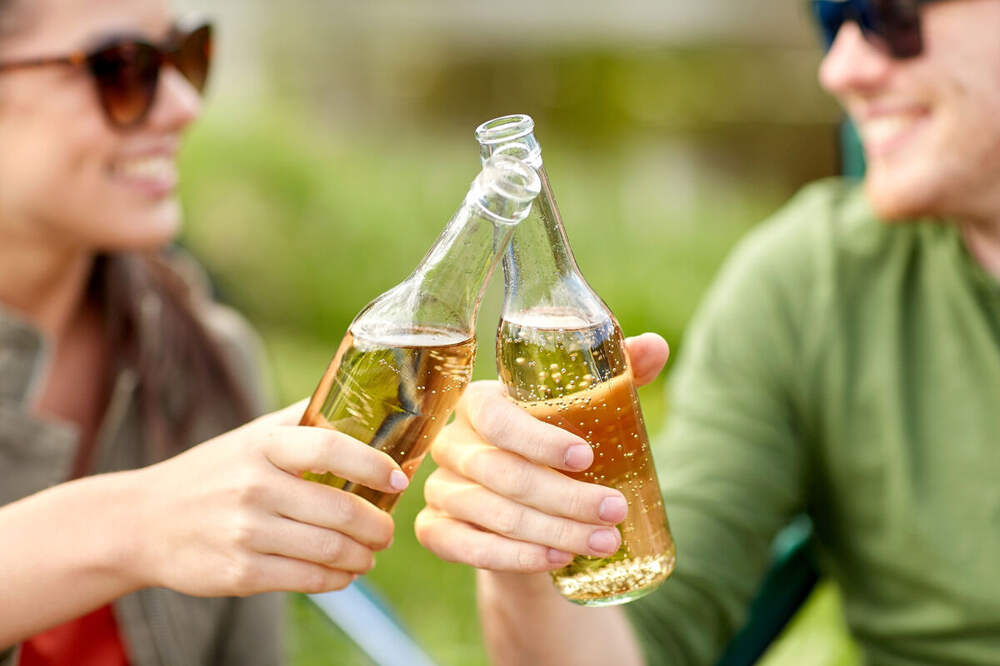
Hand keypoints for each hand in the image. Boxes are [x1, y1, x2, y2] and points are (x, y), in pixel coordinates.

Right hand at [127, 400, 408, 596]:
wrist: (141, 522)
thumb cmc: (211, 473)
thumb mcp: (250, 437)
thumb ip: (301, 421)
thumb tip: (361, 403)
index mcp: (262, 446)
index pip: (330, 447)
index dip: (373, 463)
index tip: (398, 478)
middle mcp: (254, 486)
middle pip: (339, 509)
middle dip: (377, 525)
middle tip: (387, 530)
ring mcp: (246, 532)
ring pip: (329, 549)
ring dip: (363, 556)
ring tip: (370, 553)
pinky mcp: (240, 572)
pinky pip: (306, 580)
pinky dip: (337, 579)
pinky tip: (344, 574)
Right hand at [415, 333, 668, 571]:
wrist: (525, 504)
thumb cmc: (556, 444)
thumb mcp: (588, 407)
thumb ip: (619, 373)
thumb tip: (656, 347)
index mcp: (479, 403)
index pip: (497, 418)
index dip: (540, 441)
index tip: (587, 458)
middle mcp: (452, 443)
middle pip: (502, 473)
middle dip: (565, 497)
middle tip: (614, 511)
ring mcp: (440, 489)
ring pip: (494, 514)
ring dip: (553, 531)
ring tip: (604, 541)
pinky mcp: (436, 530)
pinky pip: (466, 547)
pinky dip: (515, 557)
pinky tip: (557, 559)